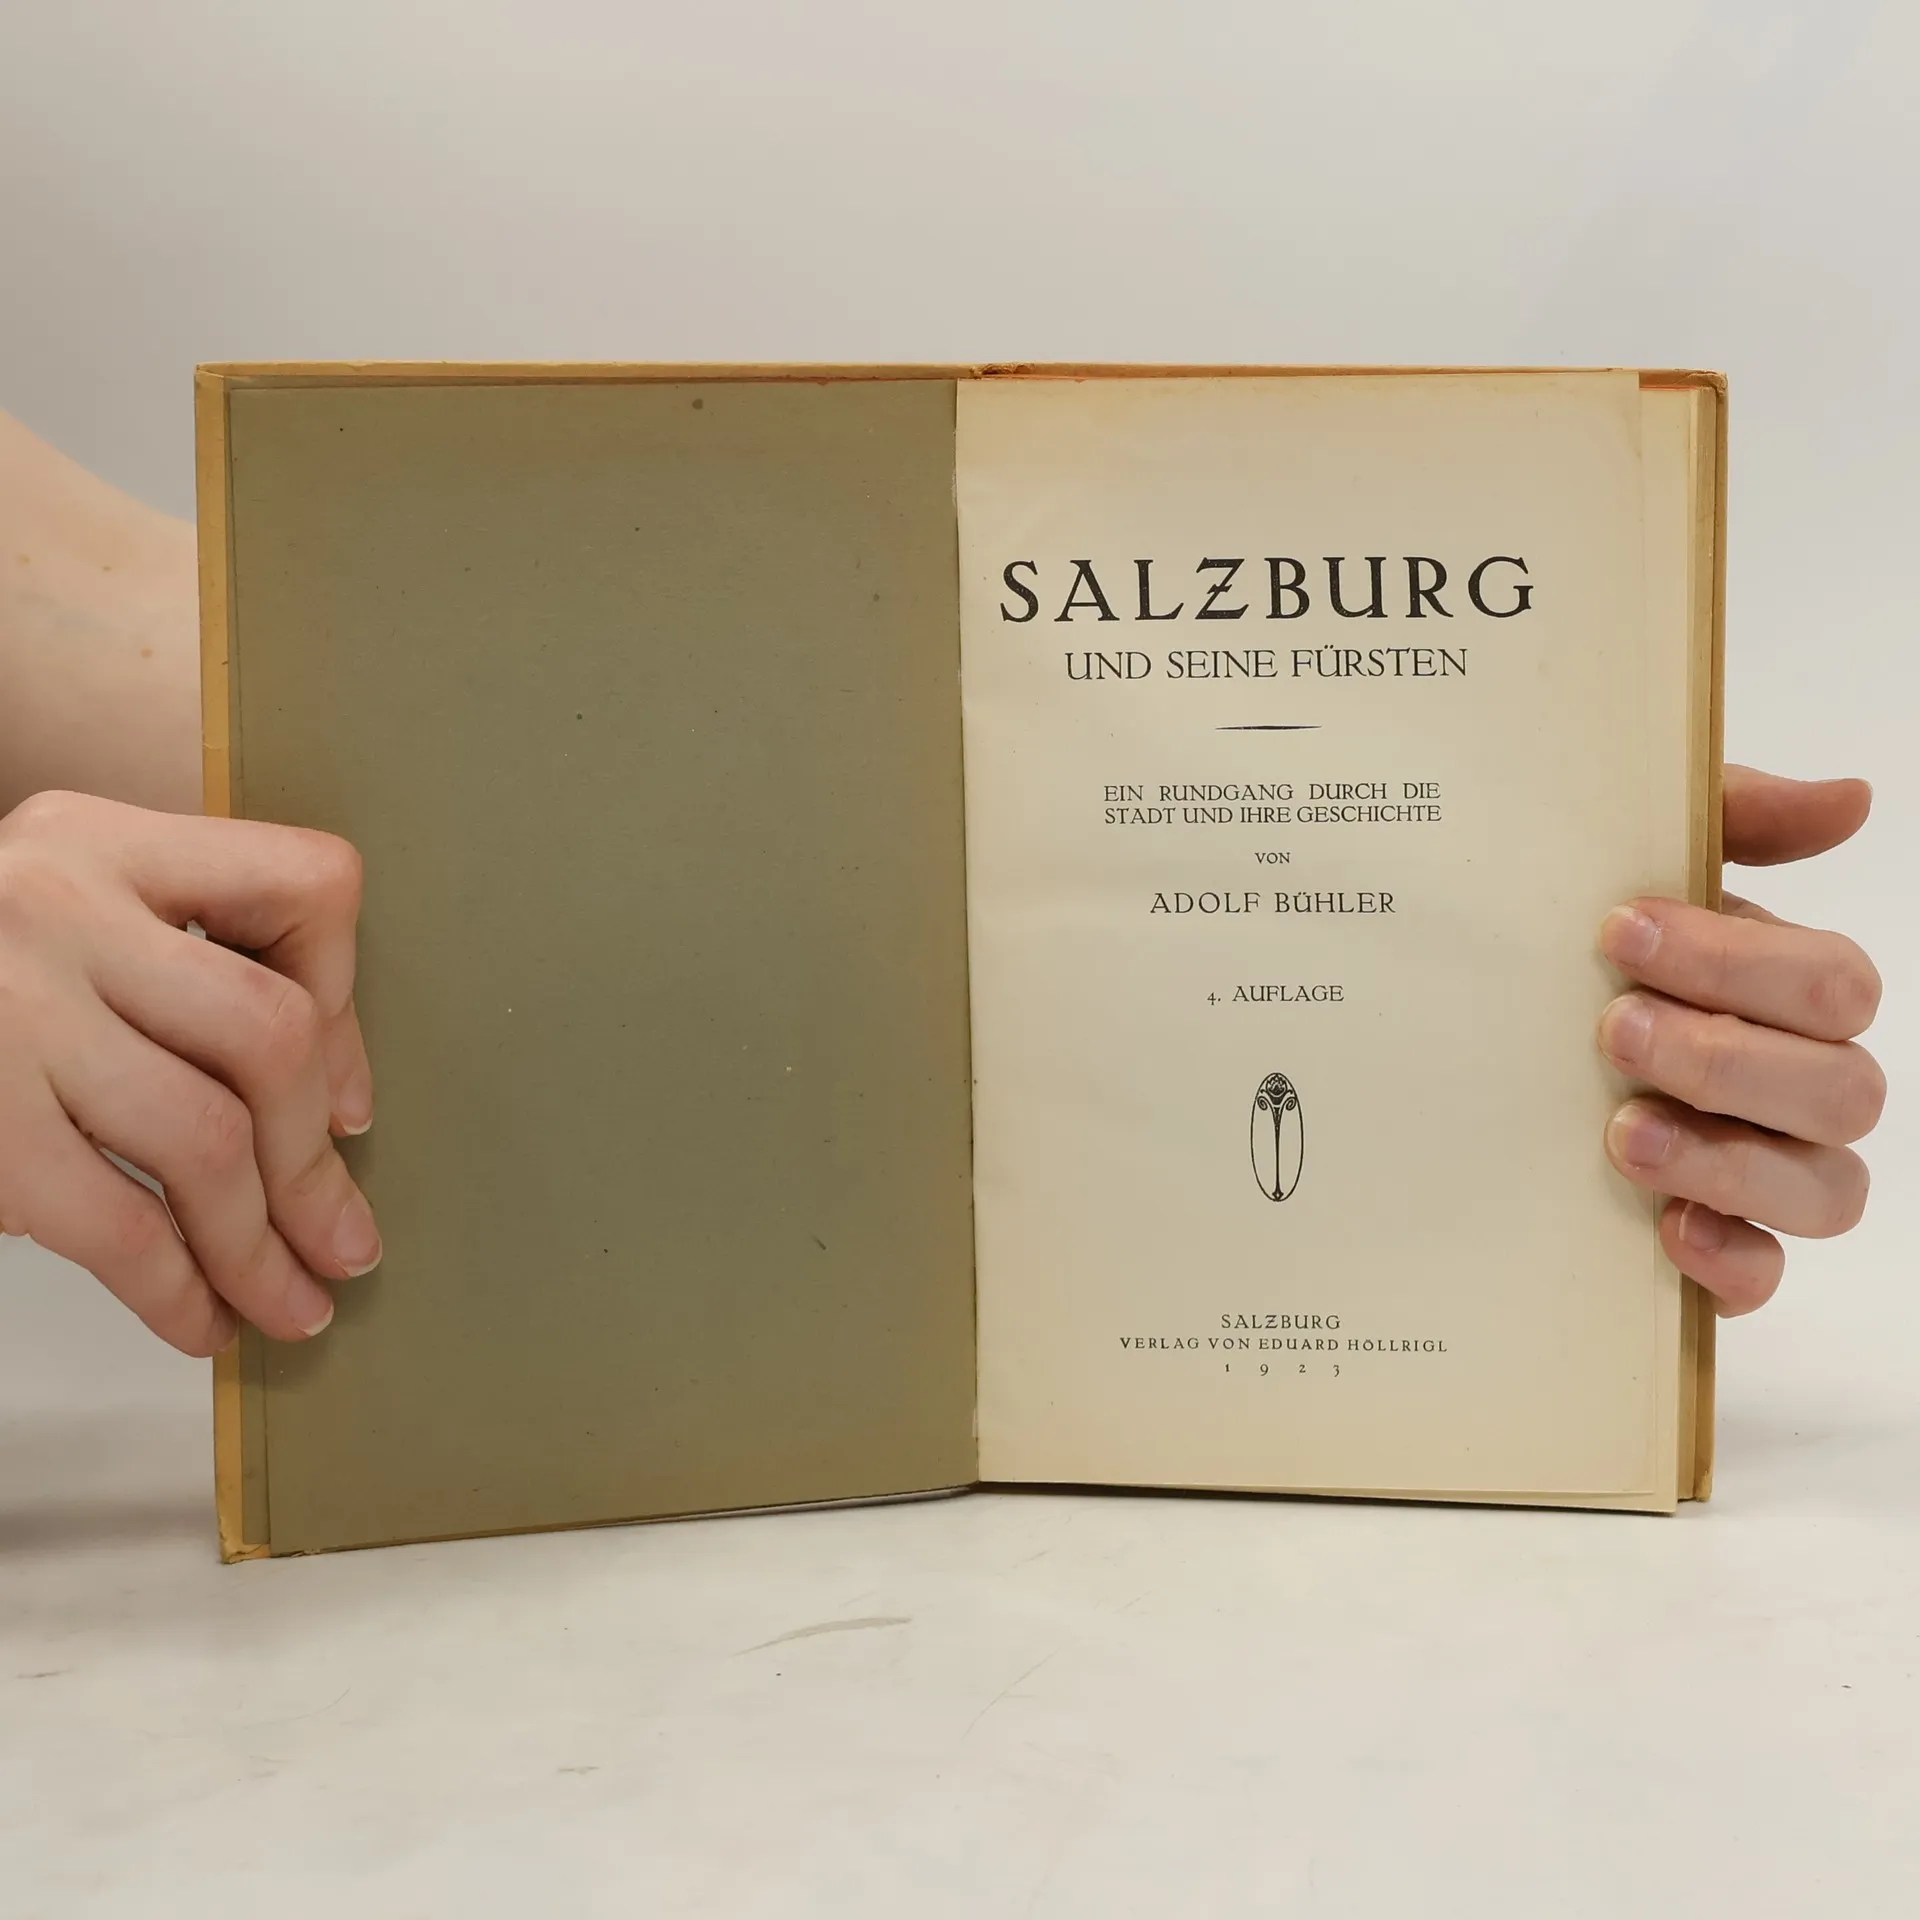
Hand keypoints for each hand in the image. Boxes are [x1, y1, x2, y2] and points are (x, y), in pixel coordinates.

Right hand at [0, 791, 377, 1354]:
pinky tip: (202, 1320)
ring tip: (292, 1304)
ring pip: (207, 1140)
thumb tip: (337, 1111)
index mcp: (103, 841)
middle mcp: (57, 904)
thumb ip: (180, 969)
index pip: (303, 885)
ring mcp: (8, 1009)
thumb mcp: (62, 919)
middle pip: (269, 1035)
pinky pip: (116, 1222)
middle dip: (316, 1164)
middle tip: (344, 1244)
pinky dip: (177, 1289)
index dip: (350, 1003)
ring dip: (263, 1247)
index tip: (349, 1104)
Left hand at [1596, 766, 1880, 1315]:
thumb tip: (1851, 796)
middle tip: (1611, 1028)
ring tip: (1622, 1132)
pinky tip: (1667, 1230)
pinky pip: (1766, 1276)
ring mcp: (1767, 1173)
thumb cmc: (1584, 949)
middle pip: (1844, 1090)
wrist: (1476, 1044)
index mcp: (1788, 994)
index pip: (1831, 984)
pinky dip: (1731, 1258)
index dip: (1739, 961)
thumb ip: (1732, 819)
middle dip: (1726, 1058)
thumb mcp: (1635, 862)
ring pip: (1828, 1189)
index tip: (1621, 929)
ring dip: (1731, 1161)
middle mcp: (1799, 1087)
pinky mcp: (1718, 1247)